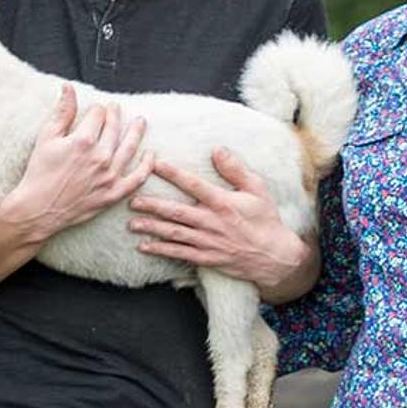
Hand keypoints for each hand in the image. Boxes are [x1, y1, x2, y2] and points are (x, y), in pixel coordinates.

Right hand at [1, 92, 148, 244]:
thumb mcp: (46, 138)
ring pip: (130, 148)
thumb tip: (69, 88)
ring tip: (140, 121)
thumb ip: (62, 111)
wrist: (38, 209)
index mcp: (83, 141)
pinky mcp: (113, 193)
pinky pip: (137, 178)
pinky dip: (146, 165)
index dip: (96, 110)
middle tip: (116, 109)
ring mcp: (109, 176)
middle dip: (115, 115)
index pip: (98, 115)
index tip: (95, 110)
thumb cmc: (39, 173)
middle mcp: (100, 157)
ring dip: (136, 132)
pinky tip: (150, 155)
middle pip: (114, 128)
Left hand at [131, 150, 311, 287]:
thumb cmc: (266, 219)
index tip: (156, 163)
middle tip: (132, 200)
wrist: (274, 255)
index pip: (194, 185)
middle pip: (177, 212)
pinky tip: (145, 246)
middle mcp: (212, 222)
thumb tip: (217, 150)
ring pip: (174, 233)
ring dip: (152, 228)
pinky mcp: (207, 257)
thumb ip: (236, 169)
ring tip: (132, 223)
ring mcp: (208, 241)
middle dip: (152, 205)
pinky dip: (161, 250)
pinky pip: (180, 253)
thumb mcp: (257, 189)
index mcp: (223, 202)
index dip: (174, 173)